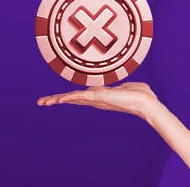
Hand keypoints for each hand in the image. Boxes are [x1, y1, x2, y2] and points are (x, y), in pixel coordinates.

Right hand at [37, 82, 158, 119]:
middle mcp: (97, 99)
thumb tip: (125, 87)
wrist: (147, 102)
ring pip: (74, 98)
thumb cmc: (142, 95)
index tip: (57, 98)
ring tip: (44, 102)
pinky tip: (58, 99)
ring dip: (58, 99)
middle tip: (42, 102)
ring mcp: (97, 99)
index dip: (68, 97)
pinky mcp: (100, 97)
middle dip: (57, 100)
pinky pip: (81, 95)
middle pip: (73, 99)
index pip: (81, 96)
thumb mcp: (129, 88)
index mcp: (102, 96)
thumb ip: (123, 87)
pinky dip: (69, 96)